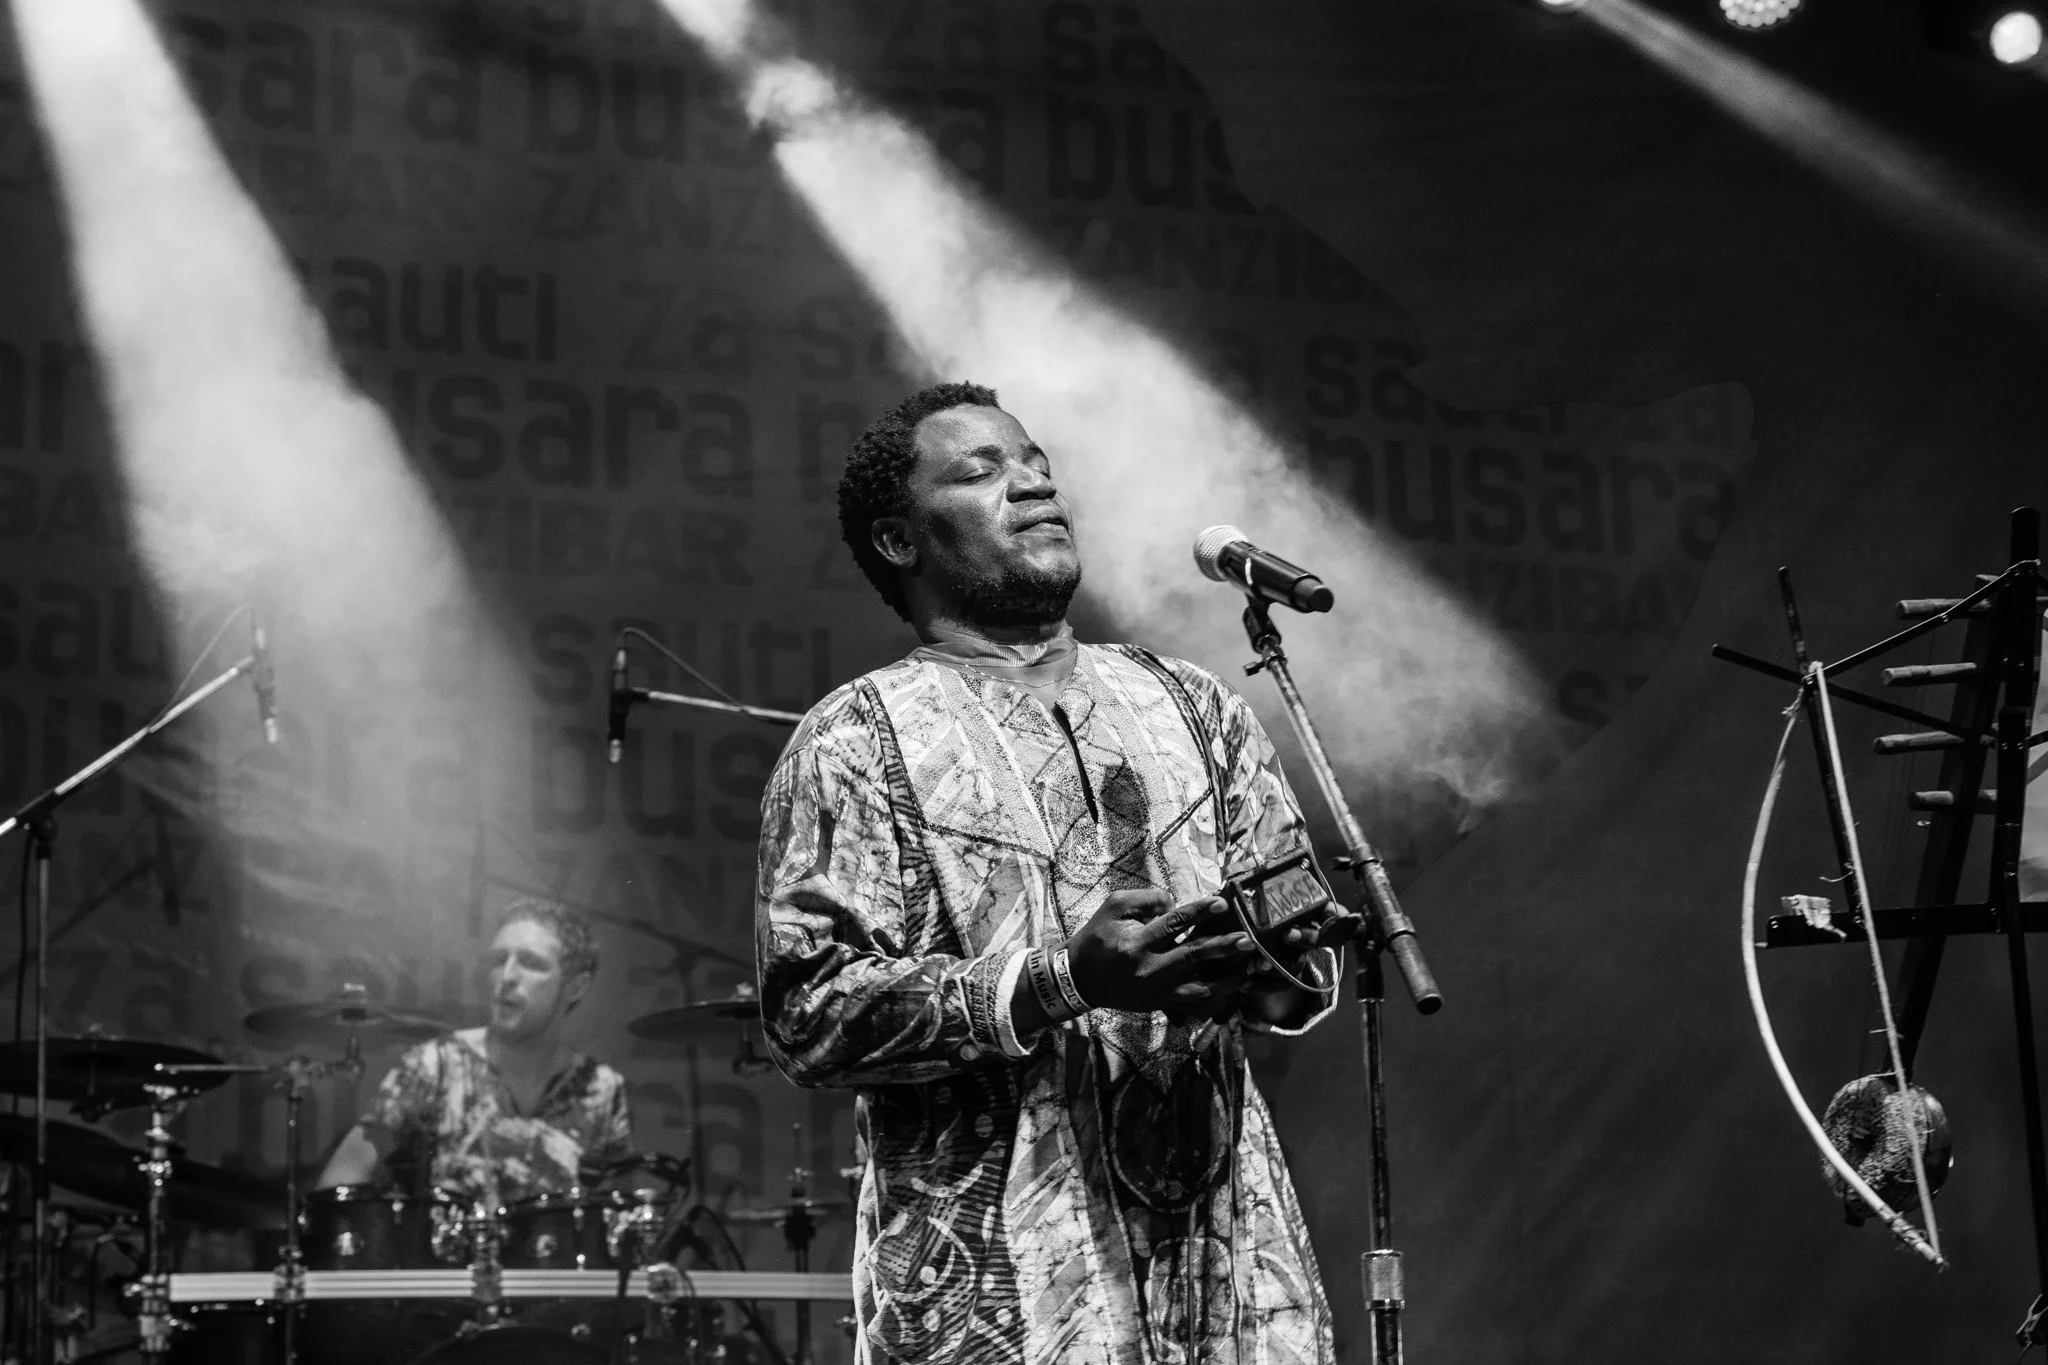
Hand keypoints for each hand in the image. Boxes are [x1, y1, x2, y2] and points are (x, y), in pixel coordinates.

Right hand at [1063, 889, 1261, 1015]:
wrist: (1080, 978)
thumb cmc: (1098, 937)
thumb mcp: (1114, 906)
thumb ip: (1147, 898)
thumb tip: (1176, 904)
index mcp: (1137, 943)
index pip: (1175, 924)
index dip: (1200, 912)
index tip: (1223, 904)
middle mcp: (1149, 970)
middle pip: (1194, 958)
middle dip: (1224, 949)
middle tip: (1248, 940)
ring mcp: (1157, 992)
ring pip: (1201, 991)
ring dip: (1228, 981)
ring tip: (1248, 969)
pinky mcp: (1160, 1004)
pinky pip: (1195, 1008)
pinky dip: (1217, 1001)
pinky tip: (1233, 991)